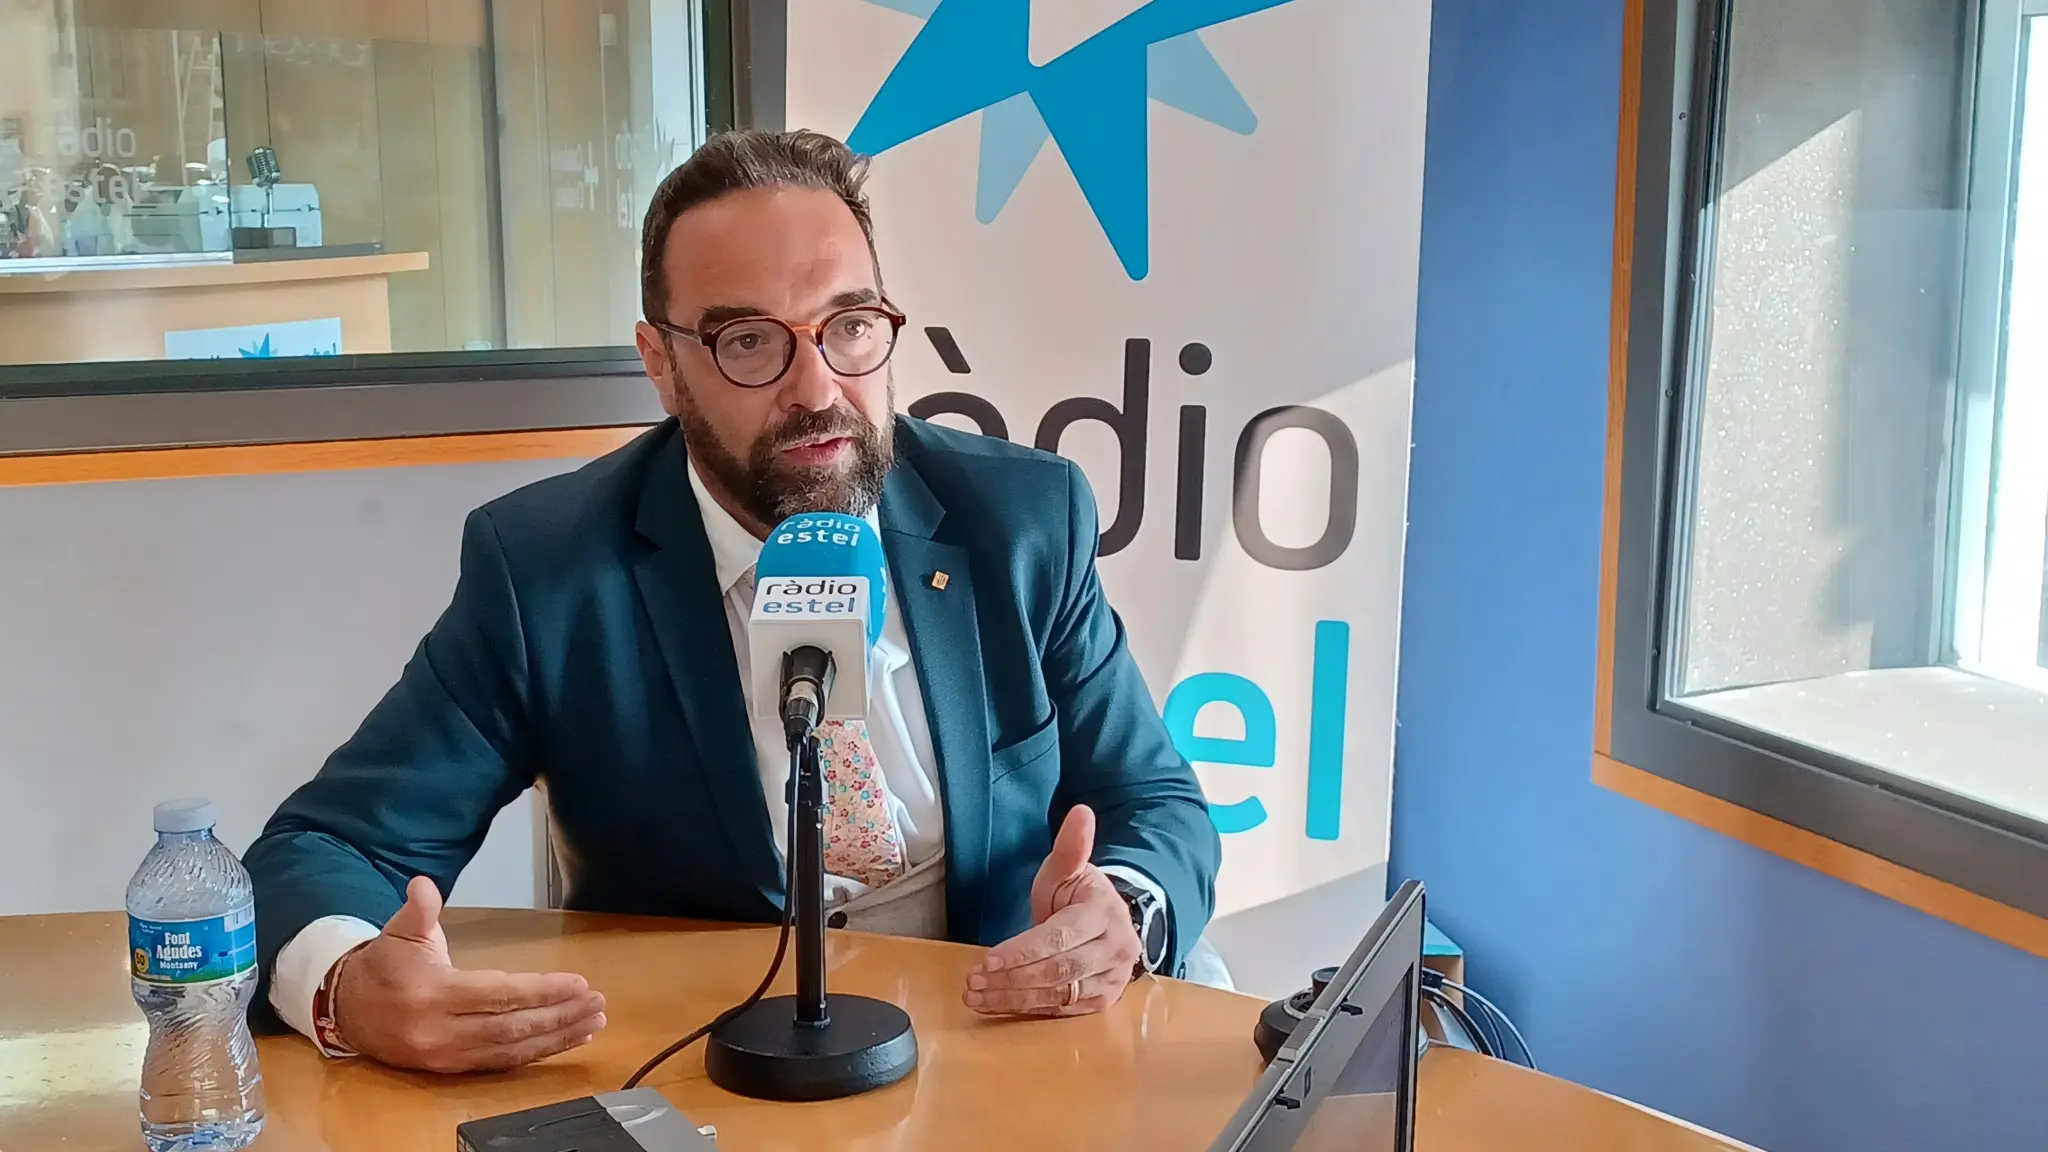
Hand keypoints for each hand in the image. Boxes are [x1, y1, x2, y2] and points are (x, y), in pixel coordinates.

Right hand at [331, 876, 606, 1072]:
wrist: (346, 1010)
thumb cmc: (384, 965)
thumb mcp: (398, 932)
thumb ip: (418, 910)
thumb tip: (424, 885)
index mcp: (432, 994)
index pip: (497, 995)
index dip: (540, 991)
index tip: (579, 983)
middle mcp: (440, 1031)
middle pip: (511, 1028)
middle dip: (559, 1017)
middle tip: (598, 1004)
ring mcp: (446, 1056)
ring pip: (511, 1051)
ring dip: (557, 1038)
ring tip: (593, 1023)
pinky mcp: (450, 1070)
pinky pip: (500, 1065)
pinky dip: (536, 1054)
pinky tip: (565, 1041)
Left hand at [964, 805, 1141, 1016]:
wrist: (1109, 922)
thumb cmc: (1077, 895)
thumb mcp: (1069, 869)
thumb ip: (1071, 846)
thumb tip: (1080, 812)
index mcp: (1104, 913)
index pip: (1060, 938)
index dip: (1022, 951)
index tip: (987, 959)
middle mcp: (1116, 950)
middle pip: (1058, 971)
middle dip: (1012, 978)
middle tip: (973, 981)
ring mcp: (1112, 979)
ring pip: (1059, 996)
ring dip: (1014, 998)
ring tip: (976, 995)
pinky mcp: (1102, 1002)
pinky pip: (1062, 1011)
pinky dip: (1027, 1010)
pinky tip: (998, 1005)